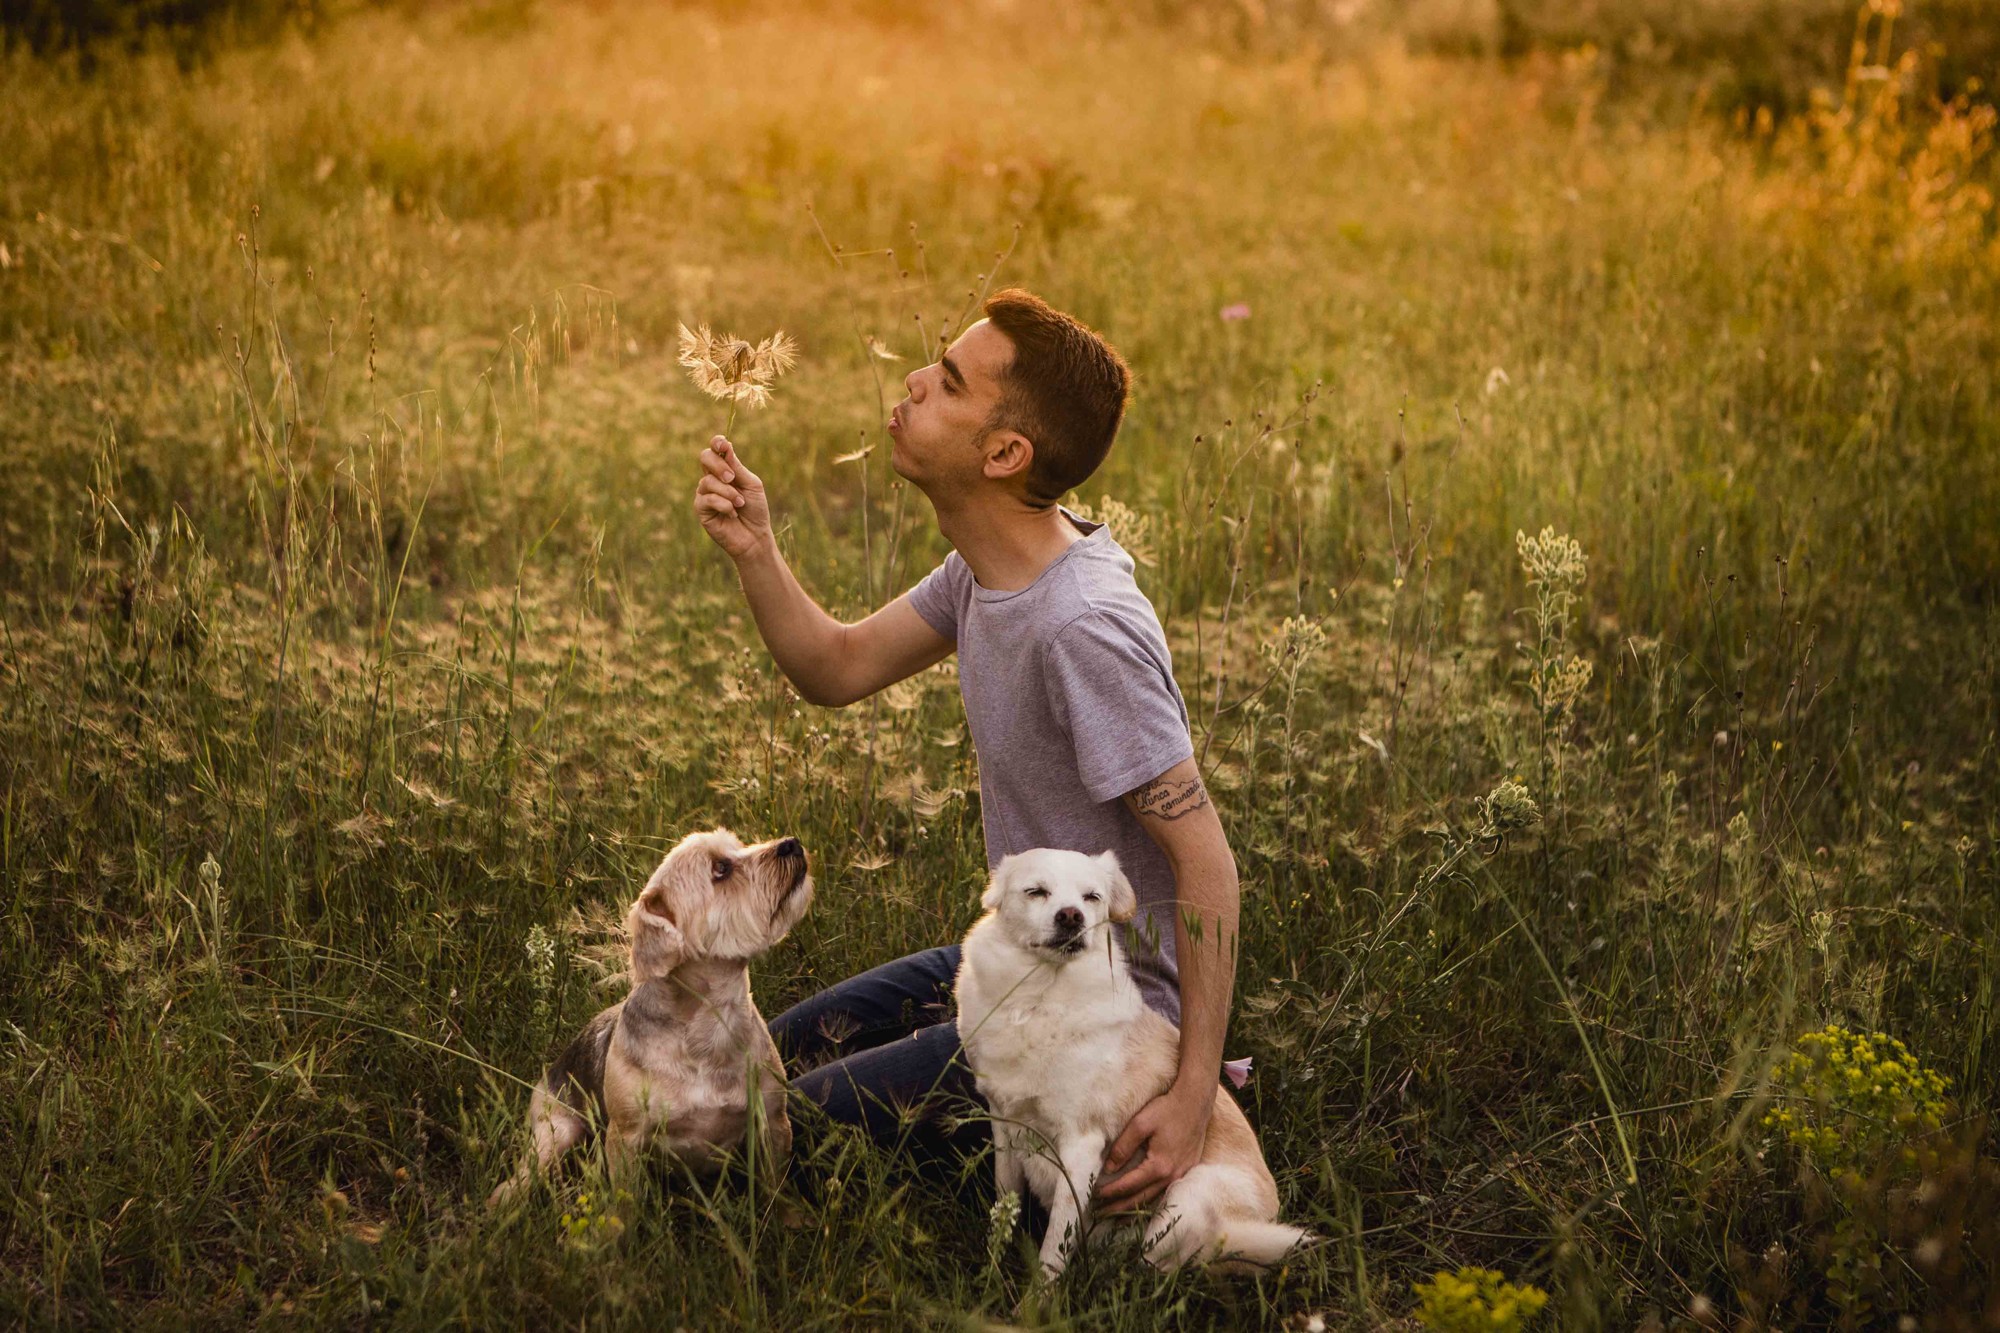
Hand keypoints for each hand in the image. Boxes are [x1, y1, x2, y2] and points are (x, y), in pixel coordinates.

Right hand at [695, 435, 772, 560]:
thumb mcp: (751, 484)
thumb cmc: (755, 510)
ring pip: (708, 481)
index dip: (716, 443)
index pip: (715, 450)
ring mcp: (704, 493)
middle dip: (719, 466)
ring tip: (740, 504)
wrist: (755, 536)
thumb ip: (737, 467)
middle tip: (732, 478)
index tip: (723, 444)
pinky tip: (732, 513)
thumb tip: (726, 445)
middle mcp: (712, 478)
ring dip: (728, 492)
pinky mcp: (701, 509)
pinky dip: (724, 505)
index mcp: (725, 469)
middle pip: (705, 458)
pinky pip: (707, 499)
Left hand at [1092, 1081, 1211, 1214]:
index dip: (1110, 1192)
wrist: (1195, 1102)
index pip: (1128, 1186)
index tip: (1094, 1195)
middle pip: (1141, 1199)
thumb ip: (1123, 1147)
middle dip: (1119, 1208)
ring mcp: (1181, 1175)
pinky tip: (1140, 1201)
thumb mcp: (1140, 1124)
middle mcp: (1172, 1176)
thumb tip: (1108, 1168)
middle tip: (1100, 1214)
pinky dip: (1149, 1199)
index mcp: (1159, 1166)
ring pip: (1153, 1198)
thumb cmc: (1167, 1110)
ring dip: (1134, 1207)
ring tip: (1116, 1214)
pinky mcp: (1186, 1171)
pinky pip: (1164, 1191)